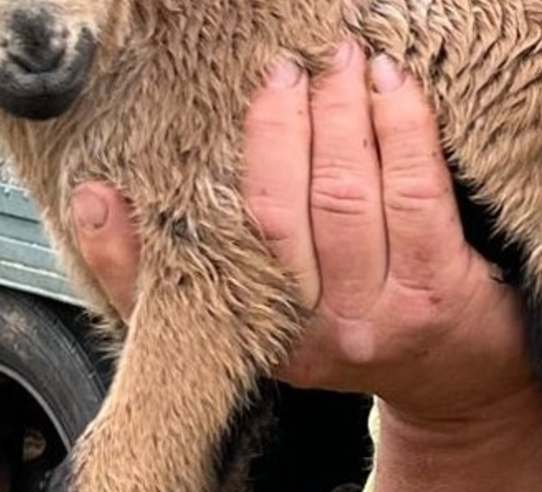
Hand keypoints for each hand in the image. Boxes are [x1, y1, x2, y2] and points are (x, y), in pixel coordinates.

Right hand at [71, 41, 540, 424]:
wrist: (451, 381)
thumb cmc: (345, 330)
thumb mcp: (241, 321)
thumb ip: (152, 273)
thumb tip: (90, 199)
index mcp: (253, 334)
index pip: (212, 248)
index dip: (207, 172)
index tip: (218, 95)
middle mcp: (312, 334)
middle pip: (282, 211)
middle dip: (285, 122)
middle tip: (287, 63)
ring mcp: (378, 317)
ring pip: (348, 195)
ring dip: (342, 113)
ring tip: (342, 59)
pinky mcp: (439, 294)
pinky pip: (417, 194)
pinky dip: (403, 128)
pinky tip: (393, 86)